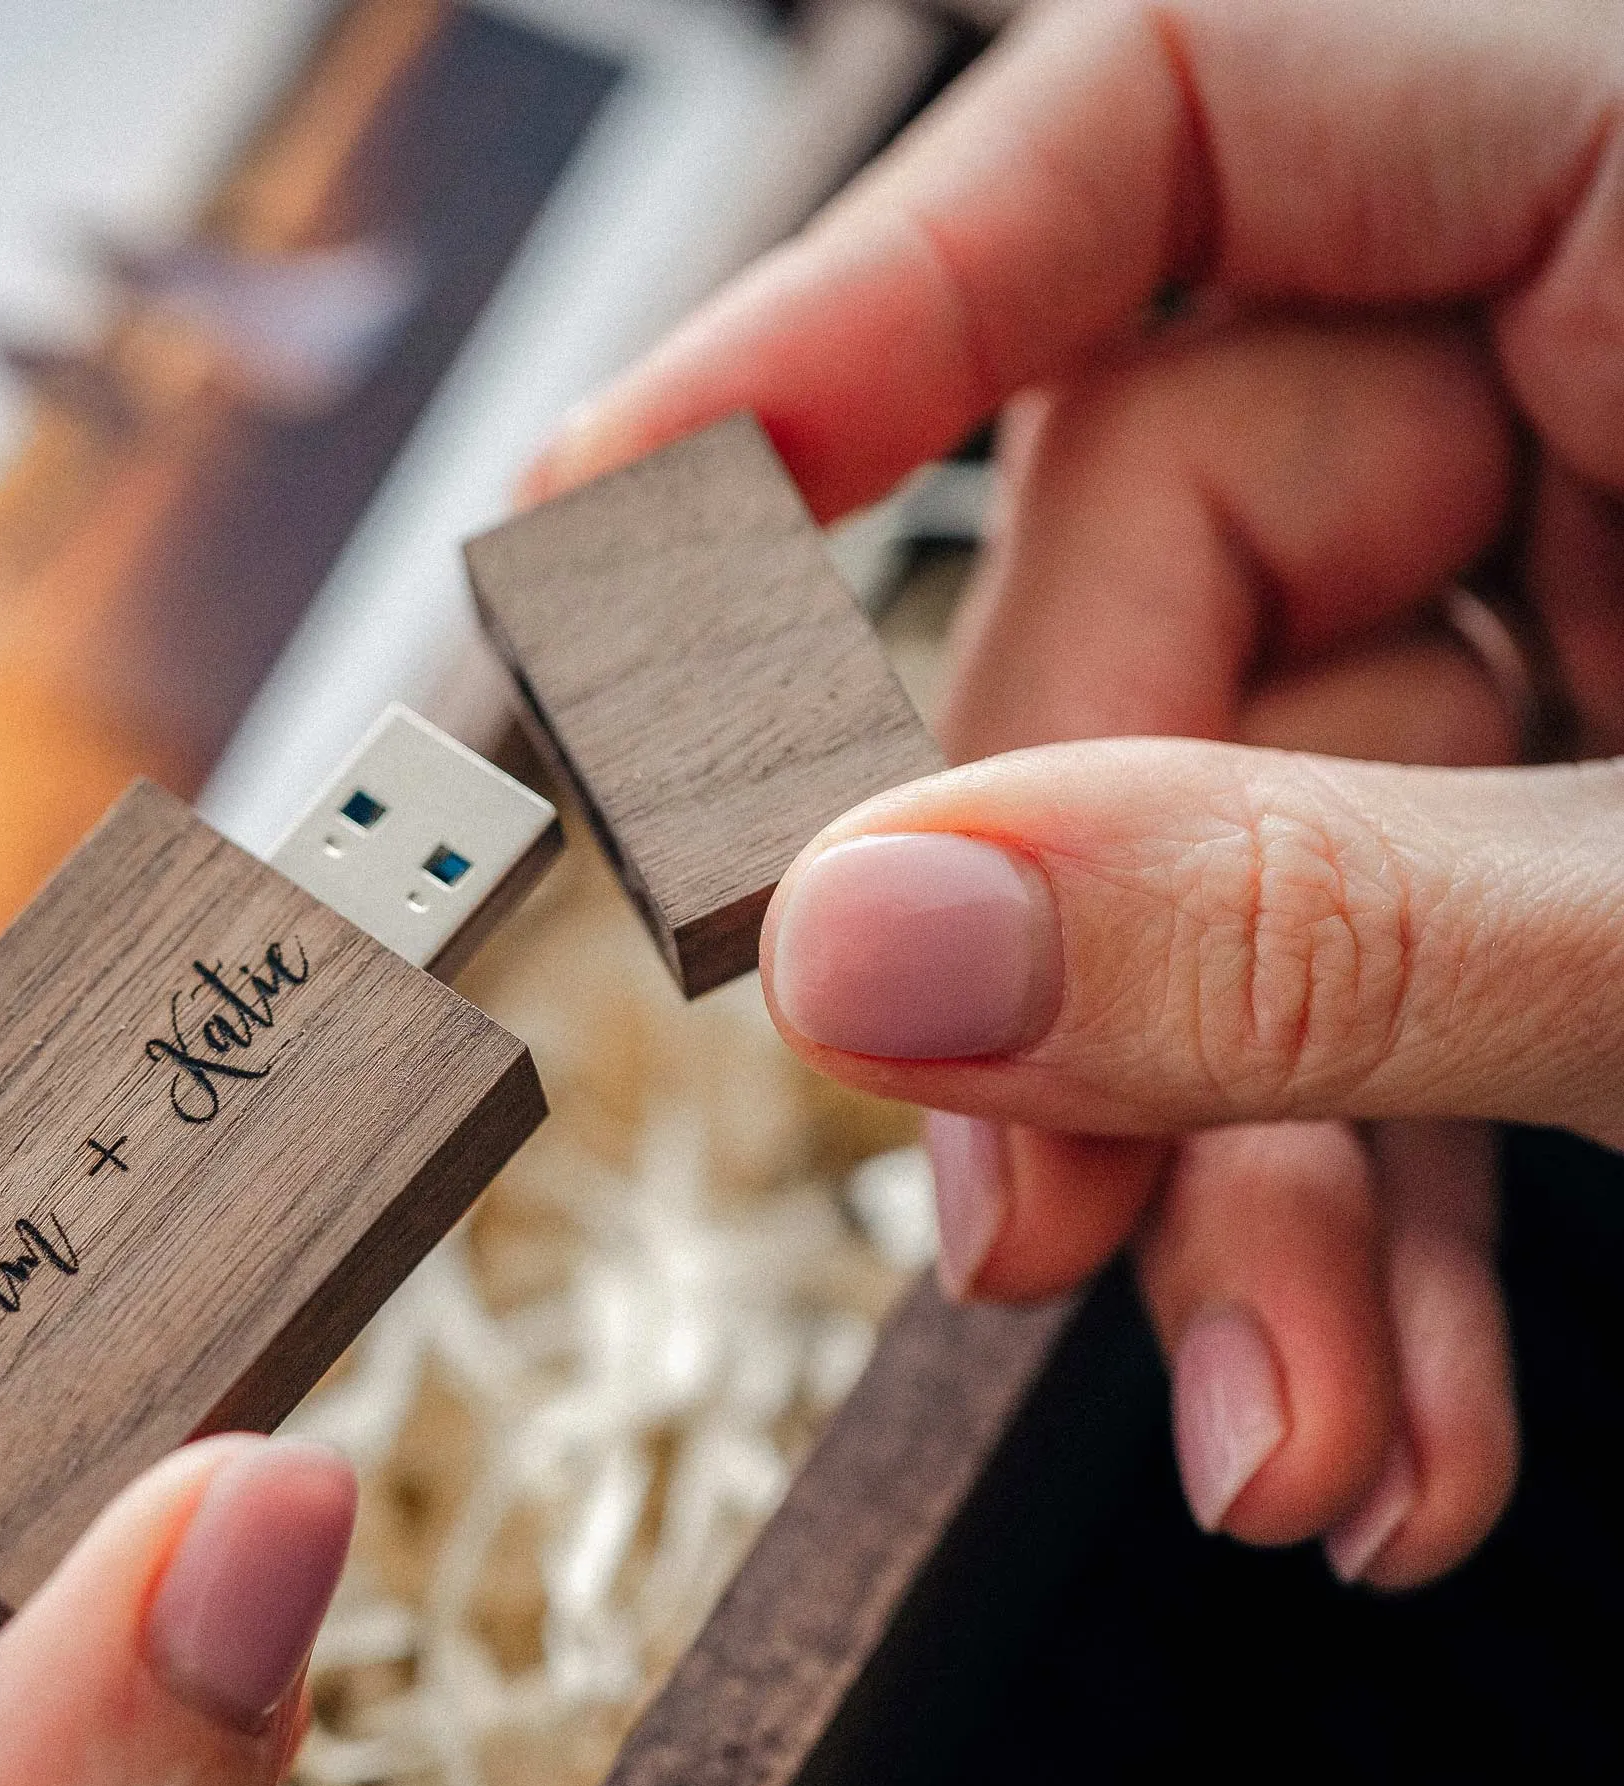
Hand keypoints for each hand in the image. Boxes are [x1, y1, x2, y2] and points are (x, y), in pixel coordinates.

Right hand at [530, 0, 1623, 1587]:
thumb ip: (1311, 908)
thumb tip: (868, 949)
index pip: (1159, 120)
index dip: (836, 325)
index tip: (604, 539)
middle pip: (1167, 591)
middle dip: (1081, 968)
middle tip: (1008, 1223)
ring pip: (1270, 830)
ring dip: (1242, 1165)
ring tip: (1278, 1424)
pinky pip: (1411, 940)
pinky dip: (1380, 1182)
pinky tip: (1381, 1385)